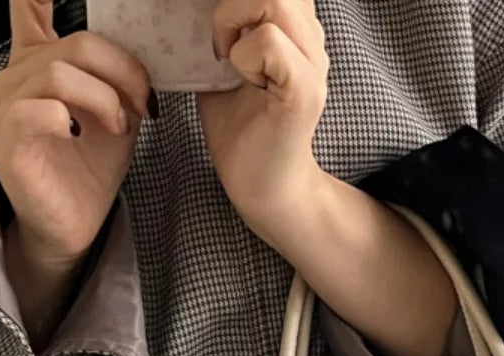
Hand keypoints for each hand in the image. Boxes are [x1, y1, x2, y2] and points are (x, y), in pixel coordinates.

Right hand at [0, 0, 154, 267]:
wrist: (74, 224)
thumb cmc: (90, 167)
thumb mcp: (115, 110)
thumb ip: (119, 76)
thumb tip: (142, 55)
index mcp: (41, 61)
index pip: (29, 7)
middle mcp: (18, 76)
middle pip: (76, 45)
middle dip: (123, 72)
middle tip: (142, 103)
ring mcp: (7, 107)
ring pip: (59, 74)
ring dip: (104, 99)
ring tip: (119, 127)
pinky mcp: (7, 141)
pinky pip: (36, 110)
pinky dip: (70, 118)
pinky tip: (78, 135)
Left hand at [195, 0, 328, 227]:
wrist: (263, 188)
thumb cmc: (243, 134)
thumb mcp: (222, 68)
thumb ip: (223, 30)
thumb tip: (191, 5)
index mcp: (296, 32)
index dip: (238, 1)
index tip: (219, 32)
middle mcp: (312, 42)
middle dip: (234, 4)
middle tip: (220, 44)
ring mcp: (312, 65)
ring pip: (275, 0)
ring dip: (235, 21)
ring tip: (229, 61)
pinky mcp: (303, 89)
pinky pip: (269, 40)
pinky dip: (244, 55)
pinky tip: (243, 82)